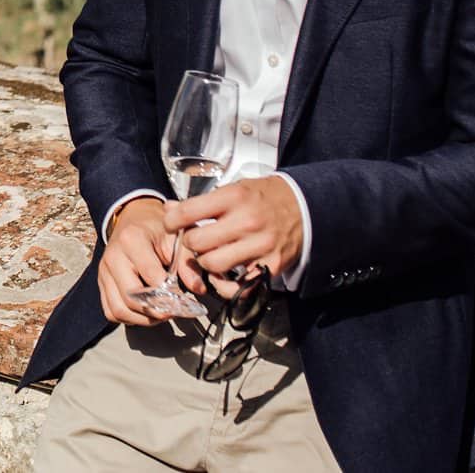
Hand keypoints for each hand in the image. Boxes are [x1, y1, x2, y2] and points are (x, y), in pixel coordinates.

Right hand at [97, 197, 180, 325]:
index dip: (170, 294)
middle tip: (173, 311)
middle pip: (131, 298)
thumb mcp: (176, 239)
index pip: (151, 277)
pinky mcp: (102, 283)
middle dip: (155, 311)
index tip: (184, 300)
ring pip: (119, 309)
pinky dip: (129, 318)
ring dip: (142, 319)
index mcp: (131, 240)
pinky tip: (145, 312)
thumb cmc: (155, 230)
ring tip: (161, 313)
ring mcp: (104, 272)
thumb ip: (187, 263)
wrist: (133, 219)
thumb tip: (198, 289)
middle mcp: (113, 257)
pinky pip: (111, 311)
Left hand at [166, 177, 303, 291]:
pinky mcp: (270, 266)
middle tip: (193, 240)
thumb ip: (202, 202)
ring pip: (213, 264)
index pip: (189, 212)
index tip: (170, 223)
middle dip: (189, 242)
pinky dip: (225, 285)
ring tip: (209, 254)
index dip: (172, 220)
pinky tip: (223, 275)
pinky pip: (238, 286)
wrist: (305, 208)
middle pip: (198, 242)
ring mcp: (260, 246)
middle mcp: (247, 221)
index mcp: (235, 197)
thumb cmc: (264, 198)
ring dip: (205, 263)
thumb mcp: (234, 188)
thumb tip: (169, 209)